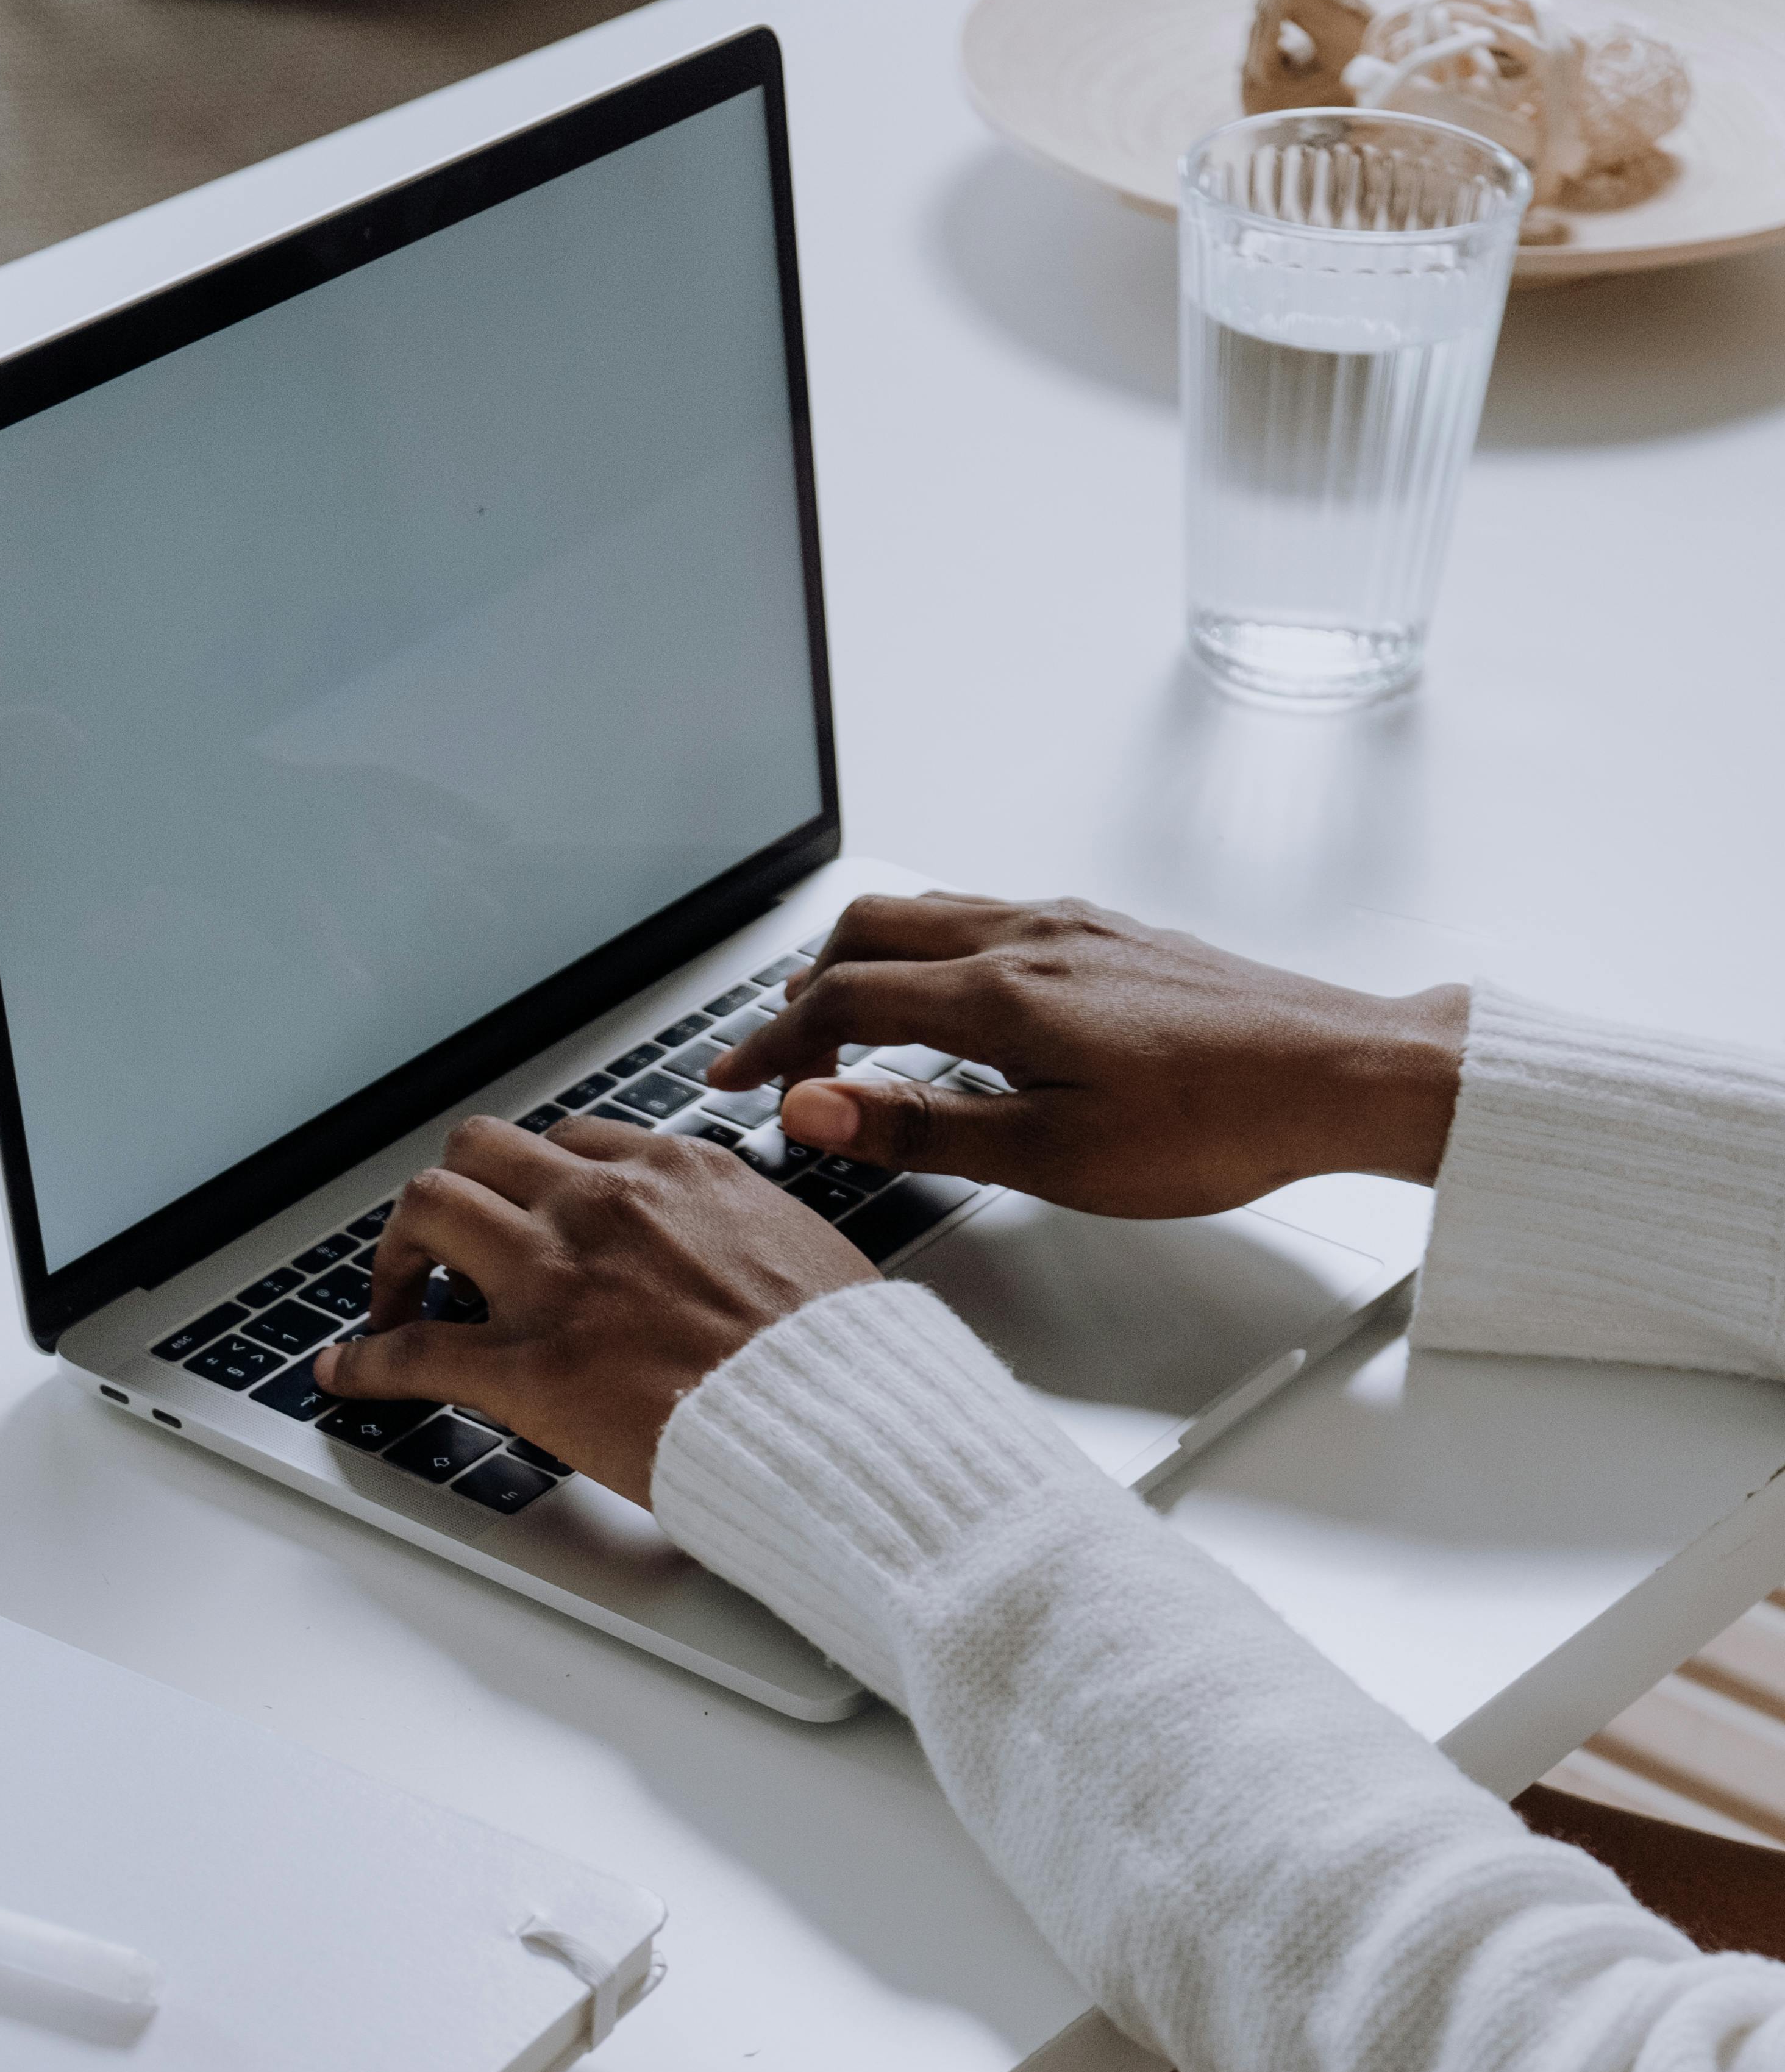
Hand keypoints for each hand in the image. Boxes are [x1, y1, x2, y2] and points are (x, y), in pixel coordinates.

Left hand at [313, 1116, 873, 1505]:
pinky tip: (345, 1374)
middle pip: (477, 1153)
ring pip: (427, 1213)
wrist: (846, 1424)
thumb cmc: (842, 1360)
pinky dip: (364, 1361)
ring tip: (391, 1303)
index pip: (568, 1143)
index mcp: (675, 1174)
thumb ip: (742, 1232)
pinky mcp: (528, 1367)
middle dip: (449, 1200)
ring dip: (395, 1256)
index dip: (529, 1185)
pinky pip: (412, 1349)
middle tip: (442, 1253)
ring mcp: (557, 1281)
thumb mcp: (802, 1249)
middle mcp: (604, 1207)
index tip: (519, 1218)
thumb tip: (734, 1247)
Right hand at [708, 894, 1470, 1217]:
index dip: (772, 1047)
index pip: (843, 1002)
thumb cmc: (1216, 1127)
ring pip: (927, 913)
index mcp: (1003, 996)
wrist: (1340, 1073)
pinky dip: (930, 950)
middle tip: (779, 1060)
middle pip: (869, 933)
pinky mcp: (1109, 931)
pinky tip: (949, 1000)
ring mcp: (1071, 925)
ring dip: (864, 961)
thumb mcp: (1054, 1158)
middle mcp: (1028, 938)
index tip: (731, 1086)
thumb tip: (814, 1110)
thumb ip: (923, 1126)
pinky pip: (986, 916)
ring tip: (843, 1026)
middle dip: (803, 992)